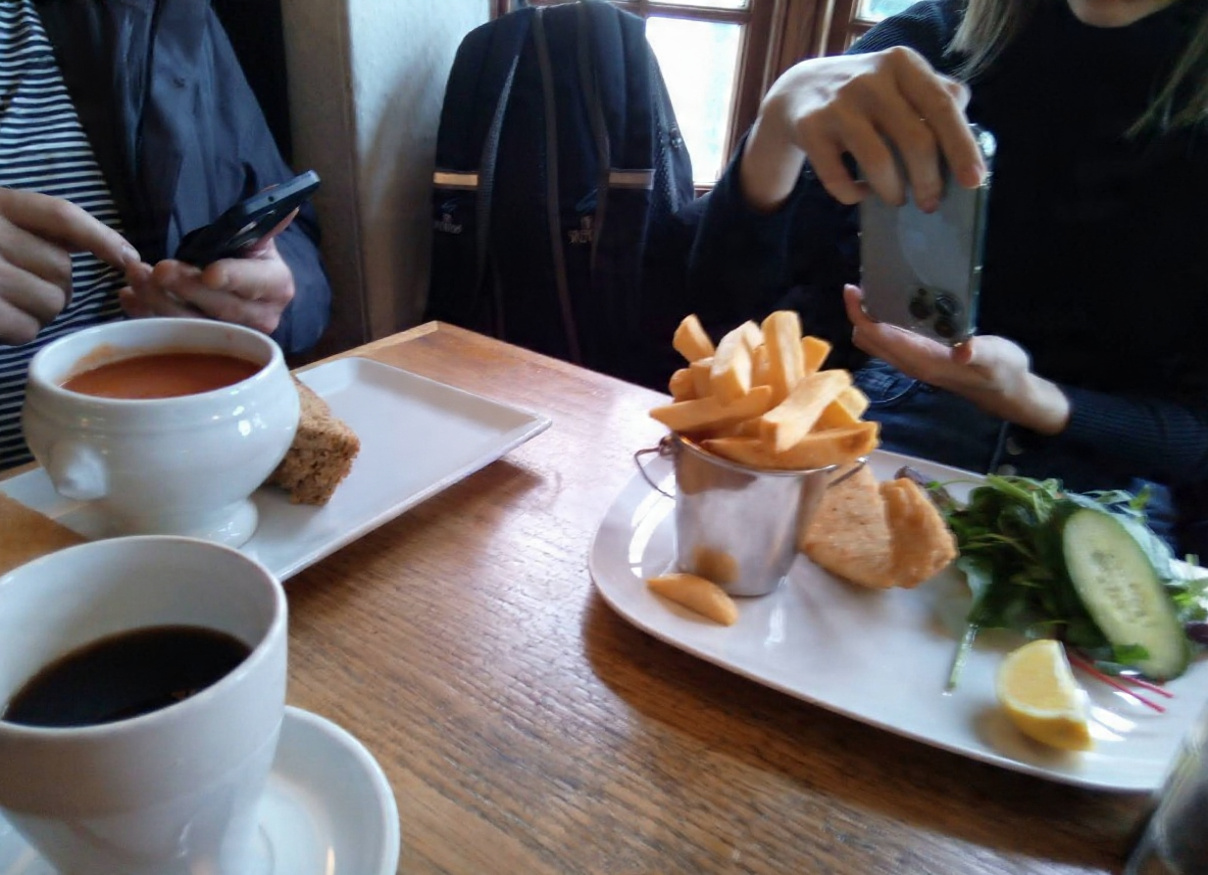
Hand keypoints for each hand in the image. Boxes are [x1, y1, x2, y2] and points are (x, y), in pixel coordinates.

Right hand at [0, 188, 139, 344]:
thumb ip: (37, 227)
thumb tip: (120, 256)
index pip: (61, 215)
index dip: (102, 238)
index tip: (130, 260)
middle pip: (61, 269)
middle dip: (55, 285)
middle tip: (22, 286)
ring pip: (50, 301)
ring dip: (38, 310)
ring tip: (5, 301)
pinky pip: (24, 328)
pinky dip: (17, 329)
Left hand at [120, 211, 297, 334]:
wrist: (243, 292)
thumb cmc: (245, 259)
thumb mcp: (254, 237)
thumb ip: (262, 218)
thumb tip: (276, 192)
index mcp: (277, 286)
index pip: (255, 282)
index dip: (232, 277)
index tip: (209, 272)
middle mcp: (263, 318)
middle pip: (222, 308)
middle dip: (186, 288)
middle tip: (157, 268)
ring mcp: (235, 338)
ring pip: (196, 325)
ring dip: (160, 301)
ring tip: (136, 275)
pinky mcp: (207, 348)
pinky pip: (175, 336)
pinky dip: (148, 316)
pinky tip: (129, 296)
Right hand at [741, 47, 985, 211]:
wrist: (800, 90)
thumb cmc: (867, 94)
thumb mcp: (902, 81)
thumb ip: (937, 99)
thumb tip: (969, 141)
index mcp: (902, 63)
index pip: (942, 106)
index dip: (961, 147)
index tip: (973, 182)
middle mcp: (871, 78)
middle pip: (915, 139)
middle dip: (928, 180)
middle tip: (930, 203)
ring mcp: (838, 103)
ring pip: (878, 161)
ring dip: (893, 191)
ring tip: (897, 199)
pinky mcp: (810, 128)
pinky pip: (838, 177)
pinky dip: (853, 194)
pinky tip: (860, 192)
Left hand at [844, 286, 1069, 434]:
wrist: (1008, 390)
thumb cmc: (1003, 371)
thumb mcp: (996, 358)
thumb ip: (978, 352)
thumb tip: (962, 350)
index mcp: (922, 361)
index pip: (879, 337)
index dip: (861, 315)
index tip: (852, 289)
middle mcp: (910, 362)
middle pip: (868, 340)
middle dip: (859, 314)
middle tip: (863, 284)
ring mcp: (913, 361)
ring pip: (876, 342)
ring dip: (868, 318)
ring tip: (874, 289)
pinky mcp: (920, 358)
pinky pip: (889, 341)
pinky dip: (882, 323)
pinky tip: (894, 303)